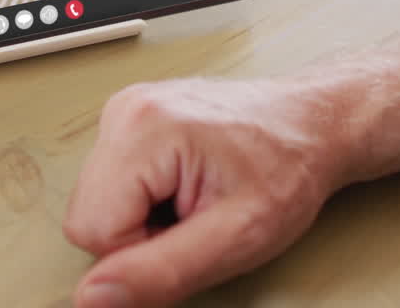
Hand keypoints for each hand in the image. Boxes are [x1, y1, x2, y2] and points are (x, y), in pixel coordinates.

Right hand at [64, 78, 348, 307]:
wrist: (312, 125)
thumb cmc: (288, 167)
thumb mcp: (236, 238)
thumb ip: (159, 273)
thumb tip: (92, 297)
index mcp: (144, 128)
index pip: (92, 231)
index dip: (143, 254)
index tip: (193, 234)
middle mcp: (126, 110)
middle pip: (87, 215)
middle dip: (140, 235)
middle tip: (196, 217)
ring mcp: (126, 109)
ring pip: (97, 202)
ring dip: (143, 217)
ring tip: (195, 199)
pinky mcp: (131, 119)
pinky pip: (111, 183)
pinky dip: (146, 198)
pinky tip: (186, 185)